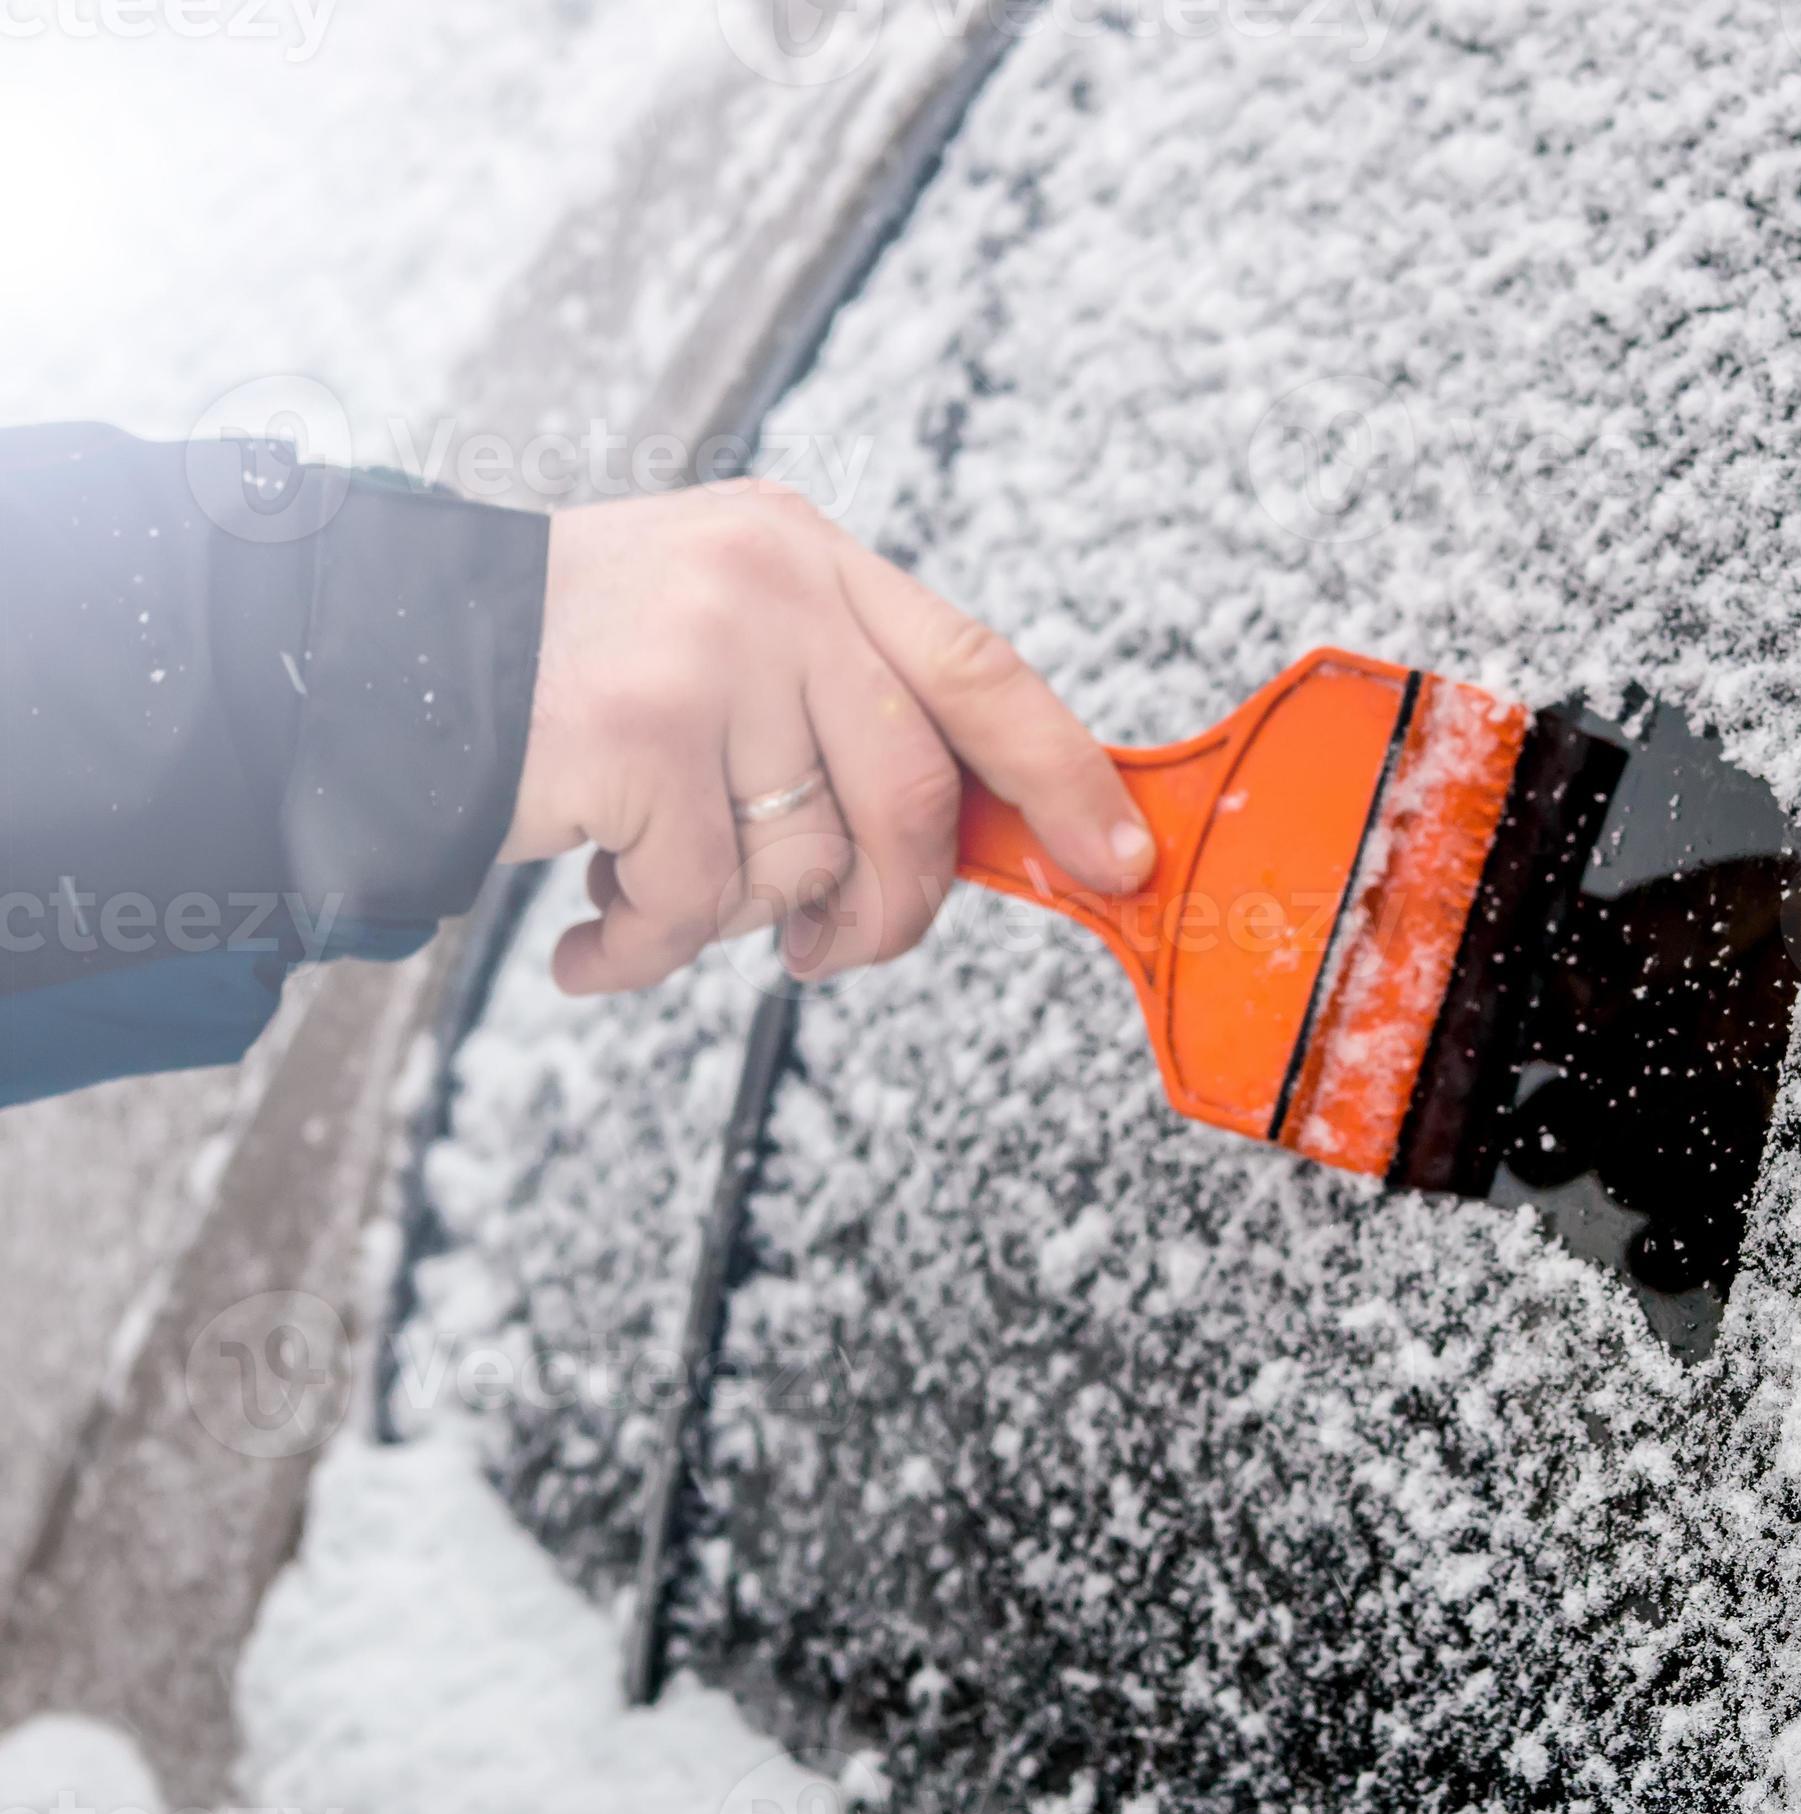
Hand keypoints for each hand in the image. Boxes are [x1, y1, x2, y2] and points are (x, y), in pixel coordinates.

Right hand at [500, 482, 1153, 994]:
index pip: (981, 668)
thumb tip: (965, 843)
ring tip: (646, 893)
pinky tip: (590, 935)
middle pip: (914, 797)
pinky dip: (640, 949)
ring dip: (728, 920)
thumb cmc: (561, 673)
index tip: (1117, 857)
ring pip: (803, 861)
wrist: (364, 649)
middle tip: (829, 950)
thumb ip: (834, 709)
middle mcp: (773, 586)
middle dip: (889, 909)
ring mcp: (706, 653)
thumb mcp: (720, 638)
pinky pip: (695, 902)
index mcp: (810, 556)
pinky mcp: (633, 732)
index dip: (1064, 776)